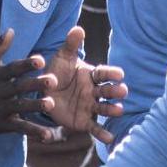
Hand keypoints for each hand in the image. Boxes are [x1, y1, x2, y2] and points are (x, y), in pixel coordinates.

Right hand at [0, 30, 58, 140]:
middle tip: (53, 81)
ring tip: (51, 105)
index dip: (26, 64)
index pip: (12, 69)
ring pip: (19, 108)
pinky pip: (19, 128)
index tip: (40, 60)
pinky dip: (33, 132)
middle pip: (18, 88)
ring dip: (35, 106)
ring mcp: (1, 109)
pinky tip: (48, 135)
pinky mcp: (4, 124)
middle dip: (35, 85)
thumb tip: (11, 30)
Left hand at [37, 26, 126, 145]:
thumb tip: (78, 28)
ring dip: (112, 110)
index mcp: (91, 76)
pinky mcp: (84, 121)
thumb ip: (71, 45)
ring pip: (104, 108)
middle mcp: (94, 91)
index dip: (111, 74)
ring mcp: (90, 107)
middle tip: (122, 91)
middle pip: (107, 91)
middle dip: (115, 91)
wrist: (44, 92)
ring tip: (119, 110)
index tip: (119, 74)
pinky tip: (110, 138)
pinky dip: (103, 134)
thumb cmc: (57, 72)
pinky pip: (94, 128)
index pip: (104, 73)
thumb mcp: (62, 57)